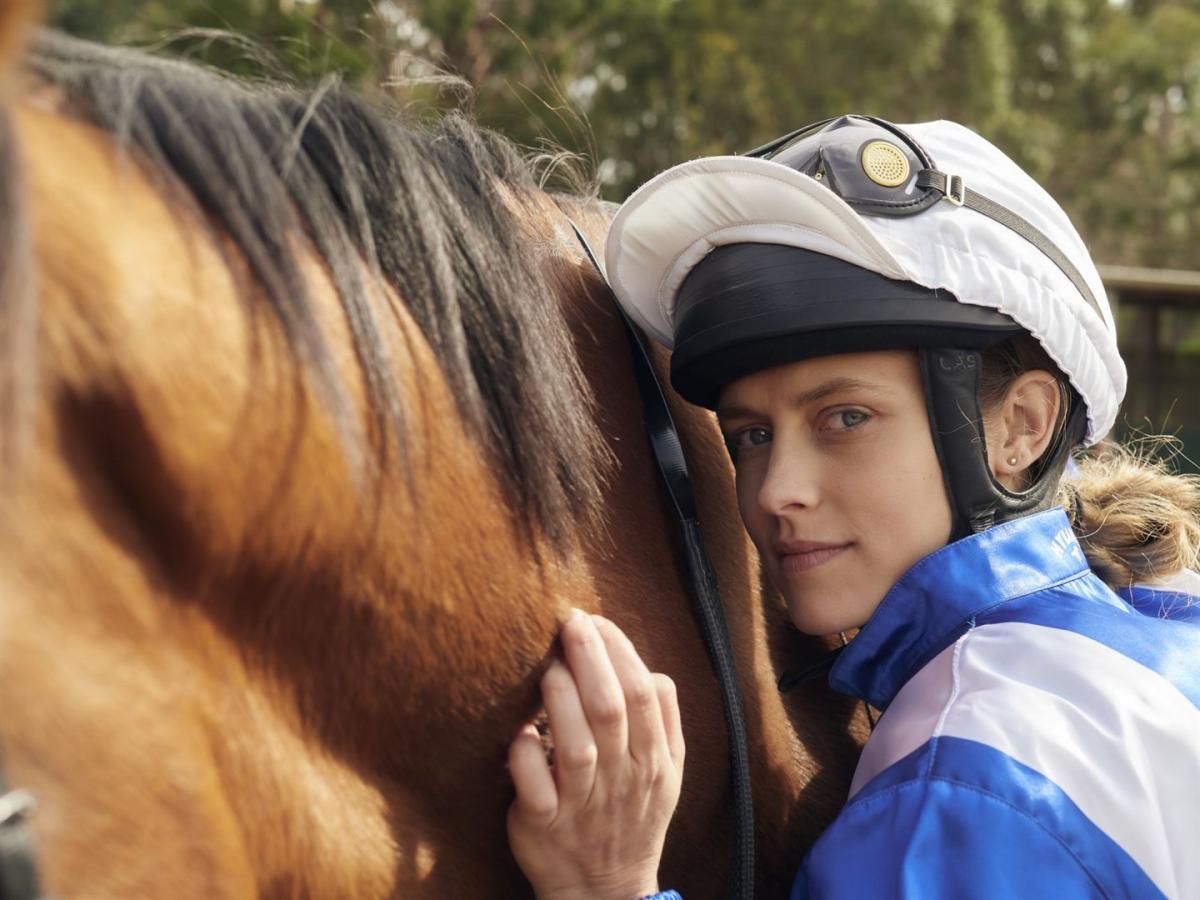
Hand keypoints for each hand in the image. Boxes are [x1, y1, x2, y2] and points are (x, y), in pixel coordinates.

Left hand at [507, 610, 684, 899]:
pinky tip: (520, 729)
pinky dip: (526, 754)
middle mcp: (622, 780)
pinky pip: (534, 786)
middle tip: (570, 622)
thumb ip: (667, 721)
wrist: (605, 890)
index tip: (597, 620)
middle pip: (610, 709)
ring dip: (560, 698)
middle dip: (590, 657)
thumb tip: (654, 670)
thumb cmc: (633, 817)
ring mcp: (582, 803)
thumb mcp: (668, 773)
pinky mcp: (543, 823)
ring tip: (548, 665)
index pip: (644, 694)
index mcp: (653, 760)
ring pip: (576, 745)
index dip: (621, 651)